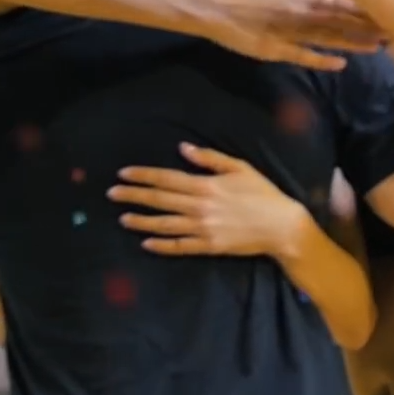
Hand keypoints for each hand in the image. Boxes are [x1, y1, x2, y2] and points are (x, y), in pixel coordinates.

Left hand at [109, 143, 308, 257]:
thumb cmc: (263, 193)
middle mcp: (199, 207)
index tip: (123, 174)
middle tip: (111, 194)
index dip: (143, 176)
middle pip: (159, 200)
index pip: (166, 178)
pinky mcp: (208, 246)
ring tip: (123, 218)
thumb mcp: (240, 168)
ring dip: (140, 221)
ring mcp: (202, 228)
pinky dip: (160, 245)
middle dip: (133, 196)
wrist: (281, 226)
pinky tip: (146, 243)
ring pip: (163, 224)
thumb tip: (183, 148)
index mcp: (206, 185)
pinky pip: (178, 246)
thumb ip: (210, 158)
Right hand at [204, 0, 385, 70]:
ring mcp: (289, 29)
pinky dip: (322, 60)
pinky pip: (303, 55)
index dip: (365, 6)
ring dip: (353, 41)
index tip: (389, 9)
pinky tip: (341, 64)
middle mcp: (300, 9)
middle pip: (340, 18)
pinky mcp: (277, 49)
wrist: (218, 9)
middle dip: (367, 24)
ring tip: (378, 46)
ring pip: (328, 36)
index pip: (341, 0)